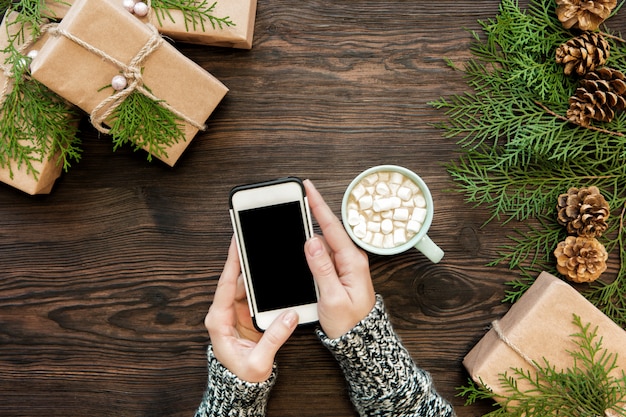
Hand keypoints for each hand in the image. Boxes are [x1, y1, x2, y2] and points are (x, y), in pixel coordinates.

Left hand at [204, 237, 298, 382]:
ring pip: (244, 283)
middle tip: (250, 237)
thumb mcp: (259, 361)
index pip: (224, 286)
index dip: (232, 264)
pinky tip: (268, 269)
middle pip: (234, 279)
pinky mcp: (245, 312)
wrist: (241, 385)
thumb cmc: (243, 375)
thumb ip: (274, 338)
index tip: (236, 244)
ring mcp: (234, 311)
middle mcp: (224, 312)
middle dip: (243, 258)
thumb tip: (288, 316)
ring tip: (261, 247)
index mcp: (219, 321)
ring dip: (252, 268)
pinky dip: (259, 281)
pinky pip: (252, 292)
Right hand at [303, 180, 375, 338]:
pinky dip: (313, 248)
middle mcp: (351, 259)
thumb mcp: (333, 297)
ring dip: (311, 233)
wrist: (360, 340)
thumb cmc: (349, 323)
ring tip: (298, 218)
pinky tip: (303, 247)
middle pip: (327, 231)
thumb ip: (322, 268)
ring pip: (324, 242)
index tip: (308, 188)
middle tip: (298, 198)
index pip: (332, 227)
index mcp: (353, 261)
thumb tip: (312, 241)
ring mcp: (346, 264)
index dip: (318, 206)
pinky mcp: (340, 271)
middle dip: (312, 214)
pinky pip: (324, 254)